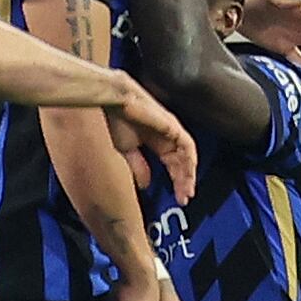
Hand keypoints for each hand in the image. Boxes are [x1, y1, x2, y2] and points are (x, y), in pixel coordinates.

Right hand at [108, 77, 199, 202]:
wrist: (110, 102)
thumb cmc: (113, 119)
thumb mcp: (125, 150)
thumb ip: (139, 166)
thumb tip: (146, 184)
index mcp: (156, 141)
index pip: (172, 164)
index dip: (176, 181)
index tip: (178, 198)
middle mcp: (167, 135)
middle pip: (182, 162)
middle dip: (184, 182)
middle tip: (184, 198)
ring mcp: (171, 130)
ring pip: (188, 156)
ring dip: (188, 175)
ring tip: (186, 191)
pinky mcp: (172, 125)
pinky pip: (187, 145)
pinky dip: (189, 161)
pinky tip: (187, 174)